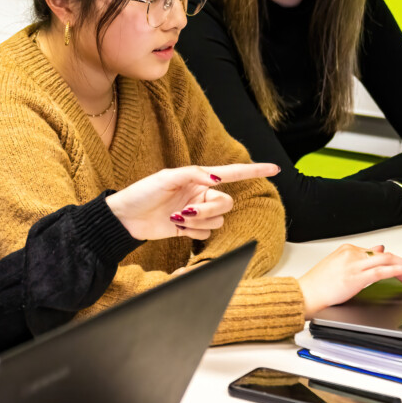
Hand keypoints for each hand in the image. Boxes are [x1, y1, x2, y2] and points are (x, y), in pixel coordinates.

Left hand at [105, 162, 279, 240]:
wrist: (126, 218)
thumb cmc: (142, 192)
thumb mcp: (166, 178)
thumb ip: (193, 174)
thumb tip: (215, 177)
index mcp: (198, 178)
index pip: (232, 174)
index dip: (254, 171)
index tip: (275, 168)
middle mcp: (201, 194)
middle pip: (226, 204)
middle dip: (209, 210)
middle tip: (186, 212)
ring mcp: (197, 213)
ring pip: (218, 221)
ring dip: (200, 222)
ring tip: (178, 218)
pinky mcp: (190, 229)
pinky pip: (206, 234)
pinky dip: (193, 232)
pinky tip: (176, 227)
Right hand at [298, 244, 401, 317]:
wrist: (305, 294)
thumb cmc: (318, 284)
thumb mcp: (339, 266)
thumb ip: (359, 259)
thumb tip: (378, 251)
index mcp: (347, 250)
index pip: (378, 252)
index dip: (394, 260)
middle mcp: (352, 254)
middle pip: (385, 255)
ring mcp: (354, 264)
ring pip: (386, 260)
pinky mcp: (355, 277)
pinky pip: (381, 271)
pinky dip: (397, 270)